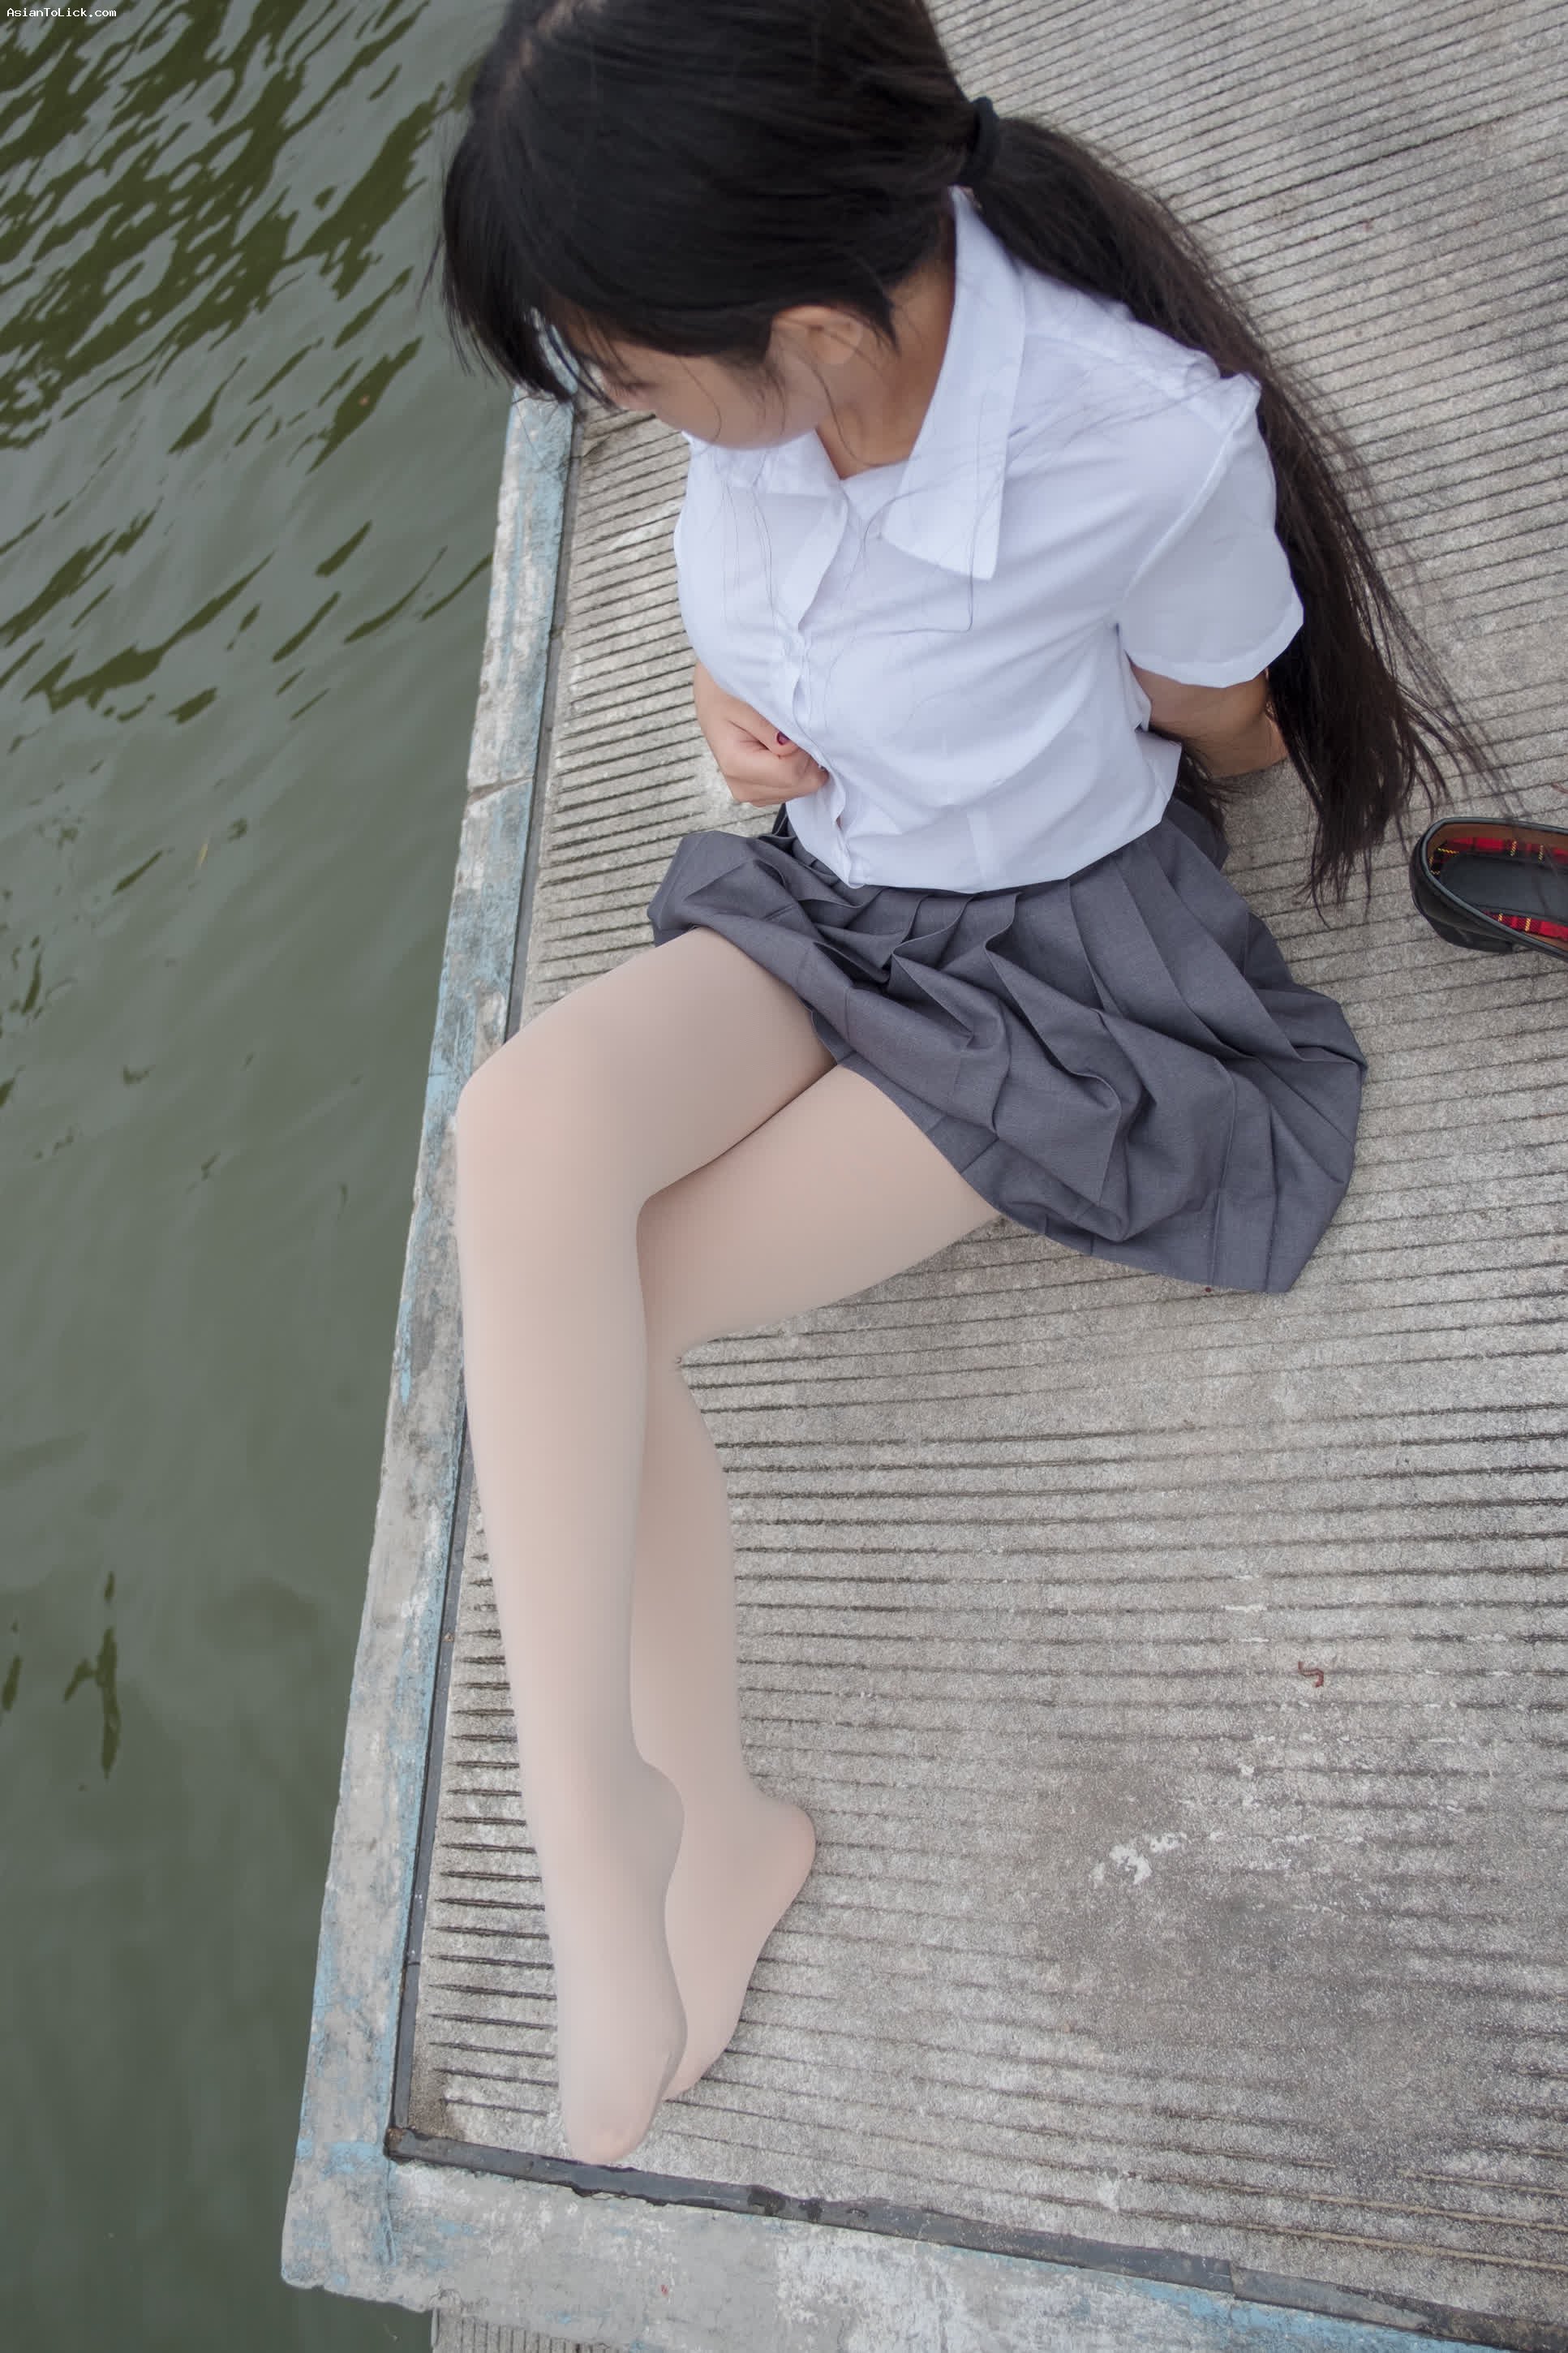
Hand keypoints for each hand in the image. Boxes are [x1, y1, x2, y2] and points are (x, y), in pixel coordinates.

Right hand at [691, 660, 830, 806]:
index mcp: (736, 765)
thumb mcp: (747, 697)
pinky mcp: (760, 791)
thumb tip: (792, 749)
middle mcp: (742, 786)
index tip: (797, 724)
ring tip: (786, 735)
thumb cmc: (725, 691)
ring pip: (801, 788)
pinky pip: (794, 787)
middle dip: (807, 757)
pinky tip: (787, 747)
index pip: (790, 773)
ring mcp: (751, 793)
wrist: (713, 694)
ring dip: (804, 762)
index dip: (804, 749)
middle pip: (798, 785)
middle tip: (794, 728)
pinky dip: (799, 767)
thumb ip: (770, 726)